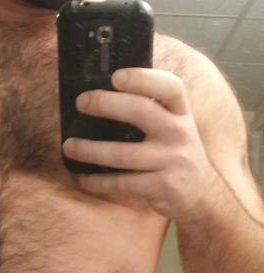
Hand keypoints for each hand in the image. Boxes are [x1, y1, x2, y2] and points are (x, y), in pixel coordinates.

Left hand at [62, 67, 217, 220]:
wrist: (202, 196)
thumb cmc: (176, 155)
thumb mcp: (175, 128)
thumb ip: (153, 111)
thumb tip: (105, 93)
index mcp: (181, 113)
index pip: (170, 86)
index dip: (143, 78)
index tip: (116, 76)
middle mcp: (179, 133)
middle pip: (141, 112)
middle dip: (107, 104)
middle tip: (81, 102)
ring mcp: (171, 161)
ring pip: (123, 154)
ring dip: (91, 150)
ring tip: (69, 146)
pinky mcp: (161, 186)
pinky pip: (122, 183)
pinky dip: (99, 182)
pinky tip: (84, 179)